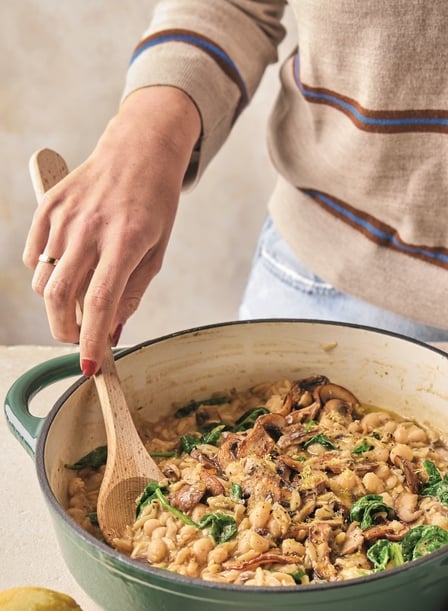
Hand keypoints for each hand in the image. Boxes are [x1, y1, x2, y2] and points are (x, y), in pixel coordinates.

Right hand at [23, 87, 200, 374]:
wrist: (137, 151)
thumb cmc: (154, 206)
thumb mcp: (156, 253)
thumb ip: (132, 294)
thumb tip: (110, 333)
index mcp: (125, 241)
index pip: (101, 302)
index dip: (91, 339)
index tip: (89, 365)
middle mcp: (90, 228)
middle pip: (61, 296)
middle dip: (64, 330)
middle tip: (76, 340)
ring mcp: (64, 216)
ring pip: (44, 281)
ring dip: (58, 302)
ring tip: (80, 294)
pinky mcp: (47, 207)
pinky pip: (33, 257)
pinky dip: (45, 273)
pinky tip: (67, 265)